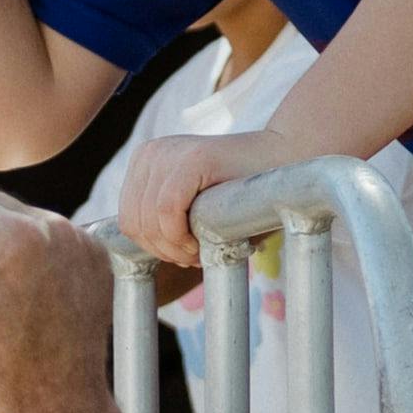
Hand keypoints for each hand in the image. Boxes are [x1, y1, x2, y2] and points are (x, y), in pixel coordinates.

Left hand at [108, 123, 295, 270]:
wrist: (284, 158)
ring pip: (148, 221)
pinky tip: (200, 243)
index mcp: (144, 162)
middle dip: (164, 252)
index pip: (128, 220)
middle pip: (135, 224)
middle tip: (194, 259)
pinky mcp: (192, 157)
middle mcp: (150, 153)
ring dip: (174, 249)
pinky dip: (180, 237)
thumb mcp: (190, 208)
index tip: (183, 256)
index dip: (153, 249)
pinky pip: (167, 210)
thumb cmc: (241, 194)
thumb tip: (132, 261)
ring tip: (199, 252)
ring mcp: (169, 152)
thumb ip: (162, 224)